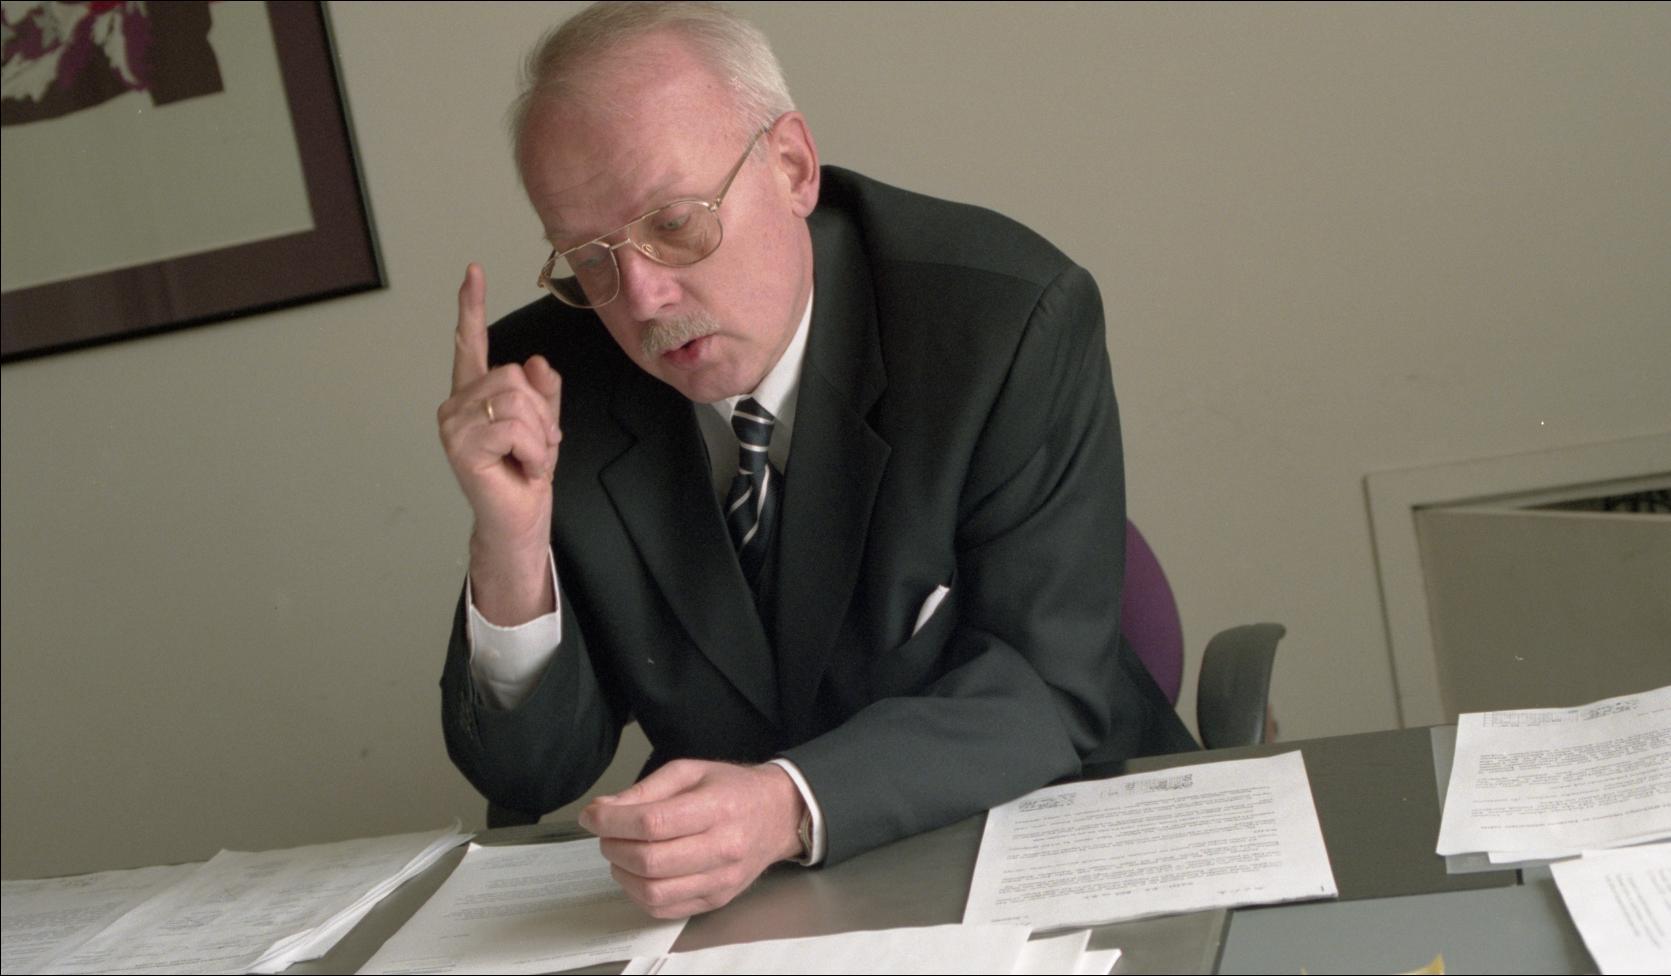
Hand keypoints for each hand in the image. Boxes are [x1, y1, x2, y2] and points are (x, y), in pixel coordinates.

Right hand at [436, 264, 561, 622]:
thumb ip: (542, 391)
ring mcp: (453, 424)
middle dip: (540, 413)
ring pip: (516, 399)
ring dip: (539, 435)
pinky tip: (523, 468)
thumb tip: (537, 362)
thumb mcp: (545, 424)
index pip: (471, 343)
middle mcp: (456, 404)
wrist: (521, 520)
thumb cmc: (526, 474)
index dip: (471, 306)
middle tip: (535, 447)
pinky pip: (515, 426)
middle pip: (514, 375)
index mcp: (473, 394)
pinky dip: (534, 449)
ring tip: (527, 459)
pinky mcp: (460, 445)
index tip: (473, 271)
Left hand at [580, 760, 806, 918]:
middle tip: (607, 834)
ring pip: (653, 891)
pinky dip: (639, 894)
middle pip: (650, 860)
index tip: (592, 816)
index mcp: (717, 807)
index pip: (653, 823)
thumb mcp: (690, 771)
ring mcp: (721, 879)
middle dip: (613, 846)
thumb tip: (602, 811)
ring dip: (622, 873)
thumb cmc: (731, 789)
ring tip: (621, 853)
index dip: (612, 821)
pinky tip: (638, 873)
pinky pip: (664, 909)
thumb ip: (645, 790)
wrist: (778, 816)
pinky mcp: (717, 900)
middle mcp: (724, 847)